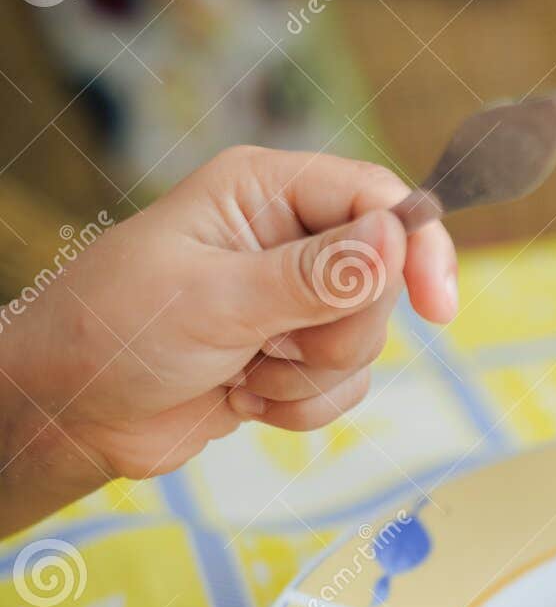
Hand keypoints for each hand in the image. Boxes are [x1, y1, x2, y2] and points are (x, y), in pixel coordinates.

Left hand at [0, 147, 456, 532]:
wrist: (68, 415)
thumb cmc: (113, 334)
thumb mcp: (214, 299)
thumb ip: (313, 276)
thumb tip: (395, 242)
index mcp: (266, 191)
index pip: (377, 198)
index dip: (415, 247)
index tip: (436, 307)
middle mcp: (287, 238)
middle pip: (382, 282)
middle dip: (335, 334)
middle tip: (270, 344)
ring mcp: (292, 300)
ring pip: (367, 342)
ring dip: (308, 377)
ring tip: (241, 371)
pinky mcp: (292, 356)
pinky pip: (345, 387)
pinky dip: (299, 406)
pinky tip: (242, 397)